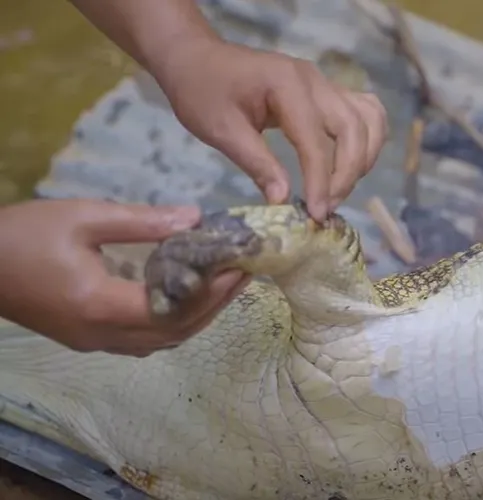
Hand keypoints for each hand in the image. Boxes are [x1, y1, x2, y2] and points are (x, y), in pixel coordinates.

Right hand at [0, 199, 249, 356]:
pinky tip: (189, 301)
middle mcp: (101, 334)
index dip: (212, 290)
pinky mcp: (87, 340)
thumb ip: (142, 221)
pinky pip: (144, 342)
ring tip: (226, 286)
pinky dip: (175, 324)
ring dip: (199, 317)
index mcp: (100, 305)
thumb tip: (196, 218)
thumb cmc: (24, 235)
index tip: (240, 265)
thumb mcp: (83, 217)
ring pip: (162, 342)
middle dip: (215, 304)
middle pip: (175, 331)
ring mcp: (94, 343)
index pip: (173, 307)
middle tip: (244, 274)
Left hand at [154, 38, 387, 220]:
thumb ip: (256, 163)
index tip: (316, 214)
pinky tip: (354, 164)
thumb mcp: (220, 130)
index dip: (320, 180)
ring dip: (364, 158)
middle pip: (352, 128)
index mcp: (286, 84)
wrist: (197, 58)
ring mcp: (325, 84)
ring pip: (368, 120)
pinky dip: (369, 139)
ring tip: (339, 190)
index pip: (315, 139)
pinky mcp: (328, 92)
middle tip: (326, 208)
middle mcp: (314, 80)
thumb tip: (283, 201)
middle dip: (346, 174)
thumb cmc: (202, 91)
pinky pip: (366, 112)